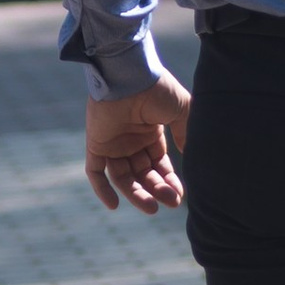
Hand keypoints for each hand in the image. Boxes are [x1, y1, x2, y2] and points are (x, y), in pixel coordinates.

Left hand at [84, 72, 190, 214]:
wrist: (131, 75)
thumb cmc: (157, 90)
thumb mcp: (181, 111)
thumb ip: (185, 132)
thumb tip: (189, 154)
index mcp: (150, 133)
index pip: (159, 165)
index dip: (169, 181)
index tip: (179, 196)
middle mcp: (131, 140)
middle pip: (143, 174)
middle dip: (157, 189)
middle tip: (169, 202)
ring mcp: (113, 143)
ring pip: (123, 177)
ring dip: (136, 194)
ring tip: (151, 208)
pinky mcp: (96, 143)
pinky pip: (94, 171)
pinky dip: (101, 189)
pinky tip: (114, 206)